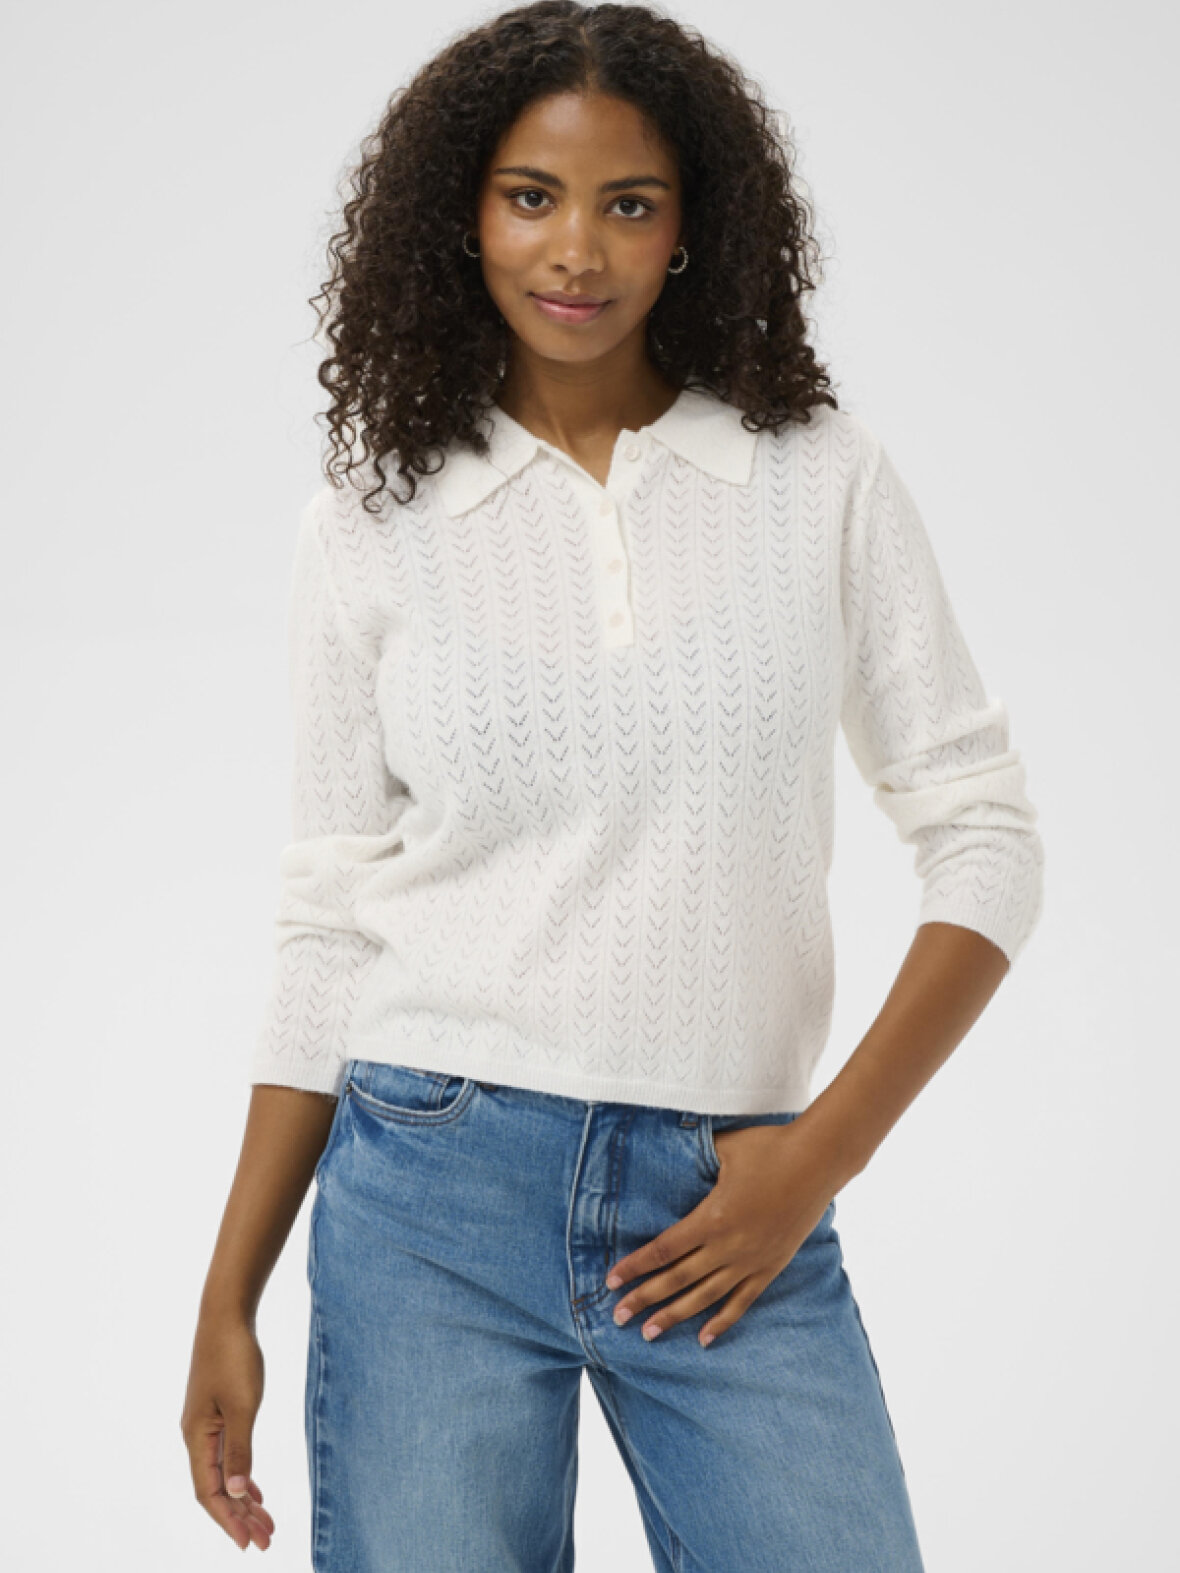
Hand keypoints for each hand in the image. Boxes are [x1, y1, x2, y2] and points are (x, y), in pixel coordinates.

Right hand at [180, 1311, 274, 1550]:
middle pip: (216, 1488)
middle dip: (240, 1516)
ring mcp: (205, 1424)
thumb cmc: (234, 1357)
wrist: (226, 1316)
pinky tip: (256, 1490)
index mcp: (197, 1438)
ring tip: (266, 1522)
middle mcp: (196, 1436)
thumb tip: (238, 1493)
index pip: (209, 1493)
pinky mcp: (216, 1412)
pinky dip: (242, 1475)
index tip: (248, 1543)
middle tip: (267, 1538)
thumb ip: (240, 1450)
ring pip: (223, 1473)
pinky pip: (227, 1456)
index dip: (228, 1520)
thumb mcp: (242, 1406)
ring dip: (244, 1498)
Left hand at [604, 1120, 840, 1347]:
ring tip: (649, 1334)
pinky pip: (742, 1301)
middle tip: (618, 1318)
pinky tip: (704, 1339)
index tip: (611, 1281)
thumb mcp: (724, 1147)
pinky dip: (722, 1321)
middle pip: (677, 1279)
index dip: (635, 1267)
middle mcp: (729, 1246)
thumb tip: (667, 1149)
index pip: (664, 1249)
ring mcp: (751, 1260)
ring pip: (705, 1297)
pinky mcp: (771, 1266)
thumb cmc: (770, 1146)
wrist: (819, 1161)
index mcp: (712, 1217)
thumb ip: (694, 1156)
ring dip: (675, 1316)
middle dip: (644, 1299)